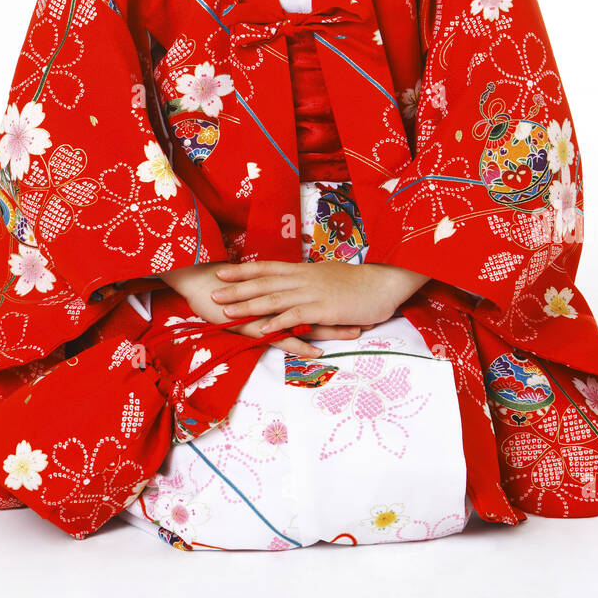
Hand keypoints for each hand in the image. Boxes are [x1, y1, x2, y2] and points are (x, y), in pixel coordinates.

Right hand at [157, 262, 364, 359]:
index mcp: (281, 287)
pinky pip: (282, 338)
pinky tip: (318, 353)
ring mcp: (269, 312)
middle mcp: (279, 297)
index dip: (338, 296)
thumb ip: (273, 290)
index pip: (315, 292)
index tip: (361, 299)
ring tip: (356, 334)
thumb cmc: (223, 285)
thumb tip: (292, 291)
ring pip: (307, 320)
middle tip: (371, 314)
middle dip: (345, 310)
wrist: (196, 282)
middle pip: (318, 304)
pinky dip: (301, 345)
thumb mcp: (254, 287)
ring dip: (332, 328)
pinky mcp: (256, 326)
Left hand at [211, 259, 430, 335]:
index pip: (267, 268)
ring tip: (226, 312)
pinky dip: (276, 323)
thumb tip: (298, 284)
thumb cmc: (360, 282)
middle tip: (212, 291)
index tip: (222, 271)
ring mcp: (312, 293)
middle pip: (264, 282)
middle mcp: (304, 279)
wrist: (385, 281)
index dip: (243, 270)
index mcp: (305, 270)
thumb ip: (312, 281)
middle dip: (236, 288)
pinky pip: (295, 316)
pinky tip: (261, 329)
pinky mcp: (323, 309)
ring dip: (248, 306)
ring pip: (274, 298)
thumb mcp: (330, 277)